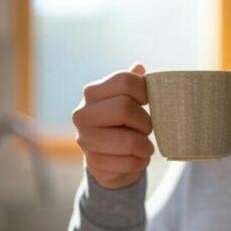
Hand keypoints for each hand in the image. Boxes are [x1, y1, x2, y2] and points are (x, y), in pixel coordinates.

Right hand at [71, 64, 153, 189]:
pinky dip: (141, 162)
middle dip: (144, 121)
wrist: (110, 160)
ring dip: (145, 145)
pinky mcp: (94, 164)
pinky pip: (129, 162)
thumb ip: (132, 84)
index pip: (125, 81)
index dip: (144, 91)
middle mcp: (82, 114)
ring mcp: (85, 140)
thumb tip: (139, 66)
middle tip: (147, 129)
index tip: (147, 102)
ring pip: (129, 140)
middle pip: (125, 107)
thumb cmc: (123, 125)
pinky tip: (137, 158)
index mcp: (92, 93)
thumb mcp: (127, 101)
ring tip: (145, 146)